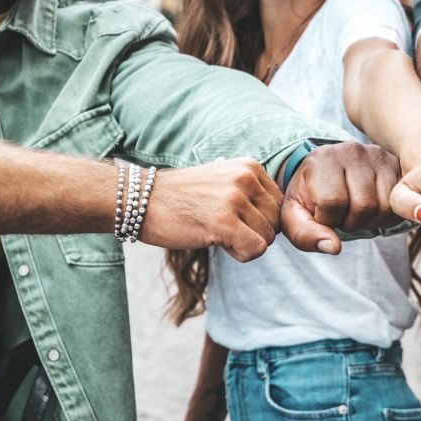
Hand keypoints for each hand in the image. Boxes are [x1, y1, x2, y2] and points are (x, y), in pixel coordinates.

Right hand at [138, 159, 281, 261]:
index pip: (279, 205)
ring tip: (216, 233)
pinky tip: (218, 243)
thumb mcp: (223, 182)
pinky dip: (241, 254)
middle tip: (224, 230)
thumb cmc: (181, 198)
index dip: (259, 220)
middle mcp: (246, 178)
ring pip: (267, 238)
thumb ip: (252, 194)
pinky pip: (255, 249)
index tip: (234, 219)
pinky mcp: (224, 222)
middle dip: (254, 234)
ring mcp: (235, 199)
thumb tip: (278, 224)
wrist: (141, 200)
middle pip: (276, 223)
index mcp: (250, 166)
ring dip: (244, 245)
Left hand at [281, 142, 402, 253]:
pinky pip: (398, 204)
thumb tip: (334, 247)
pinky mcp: (395, 164)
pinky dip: (385, 217)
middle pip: (364, 206)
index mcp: (322, 159)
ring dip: (369, 221)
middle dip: (351, 223)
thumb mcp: (294, 216)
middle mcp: (352, 151)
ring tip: (355, 212)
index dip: (327, 220)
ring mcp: (377, 156)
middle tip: (341, 215)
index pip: (332, 202)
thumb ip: (305, 234)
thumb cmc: (308, 197)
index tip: (322, 215)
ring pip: (384, 207)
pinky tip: (370, 210)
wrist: (324, 172)